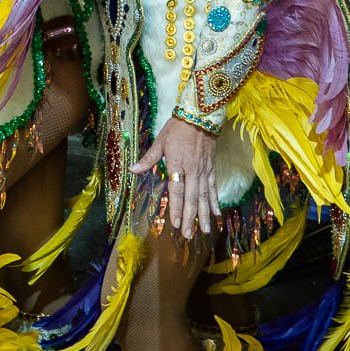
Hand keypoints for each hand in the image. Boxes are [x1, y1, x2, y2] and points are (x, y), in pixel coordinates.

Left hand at [133, 117, 219, 235]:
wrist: (200, 115)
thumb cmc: (177, 128)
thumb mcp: (160, 142)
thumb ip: (148, 159)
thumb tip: (133, 170)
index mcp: (177, 164)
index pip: (176, 191)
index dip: (176, 208)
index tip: (176, 224)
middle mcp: (193, 170)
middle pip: (192, 198)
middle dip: (190, 218)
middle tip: (189, 235)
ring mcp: (204, 170)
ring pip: (204, 196)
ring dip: (204, 214)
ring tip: (204, 230)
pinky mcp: (211, 168)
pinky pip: (213, 187)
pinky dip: (215, 201)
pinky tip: (216, 213)